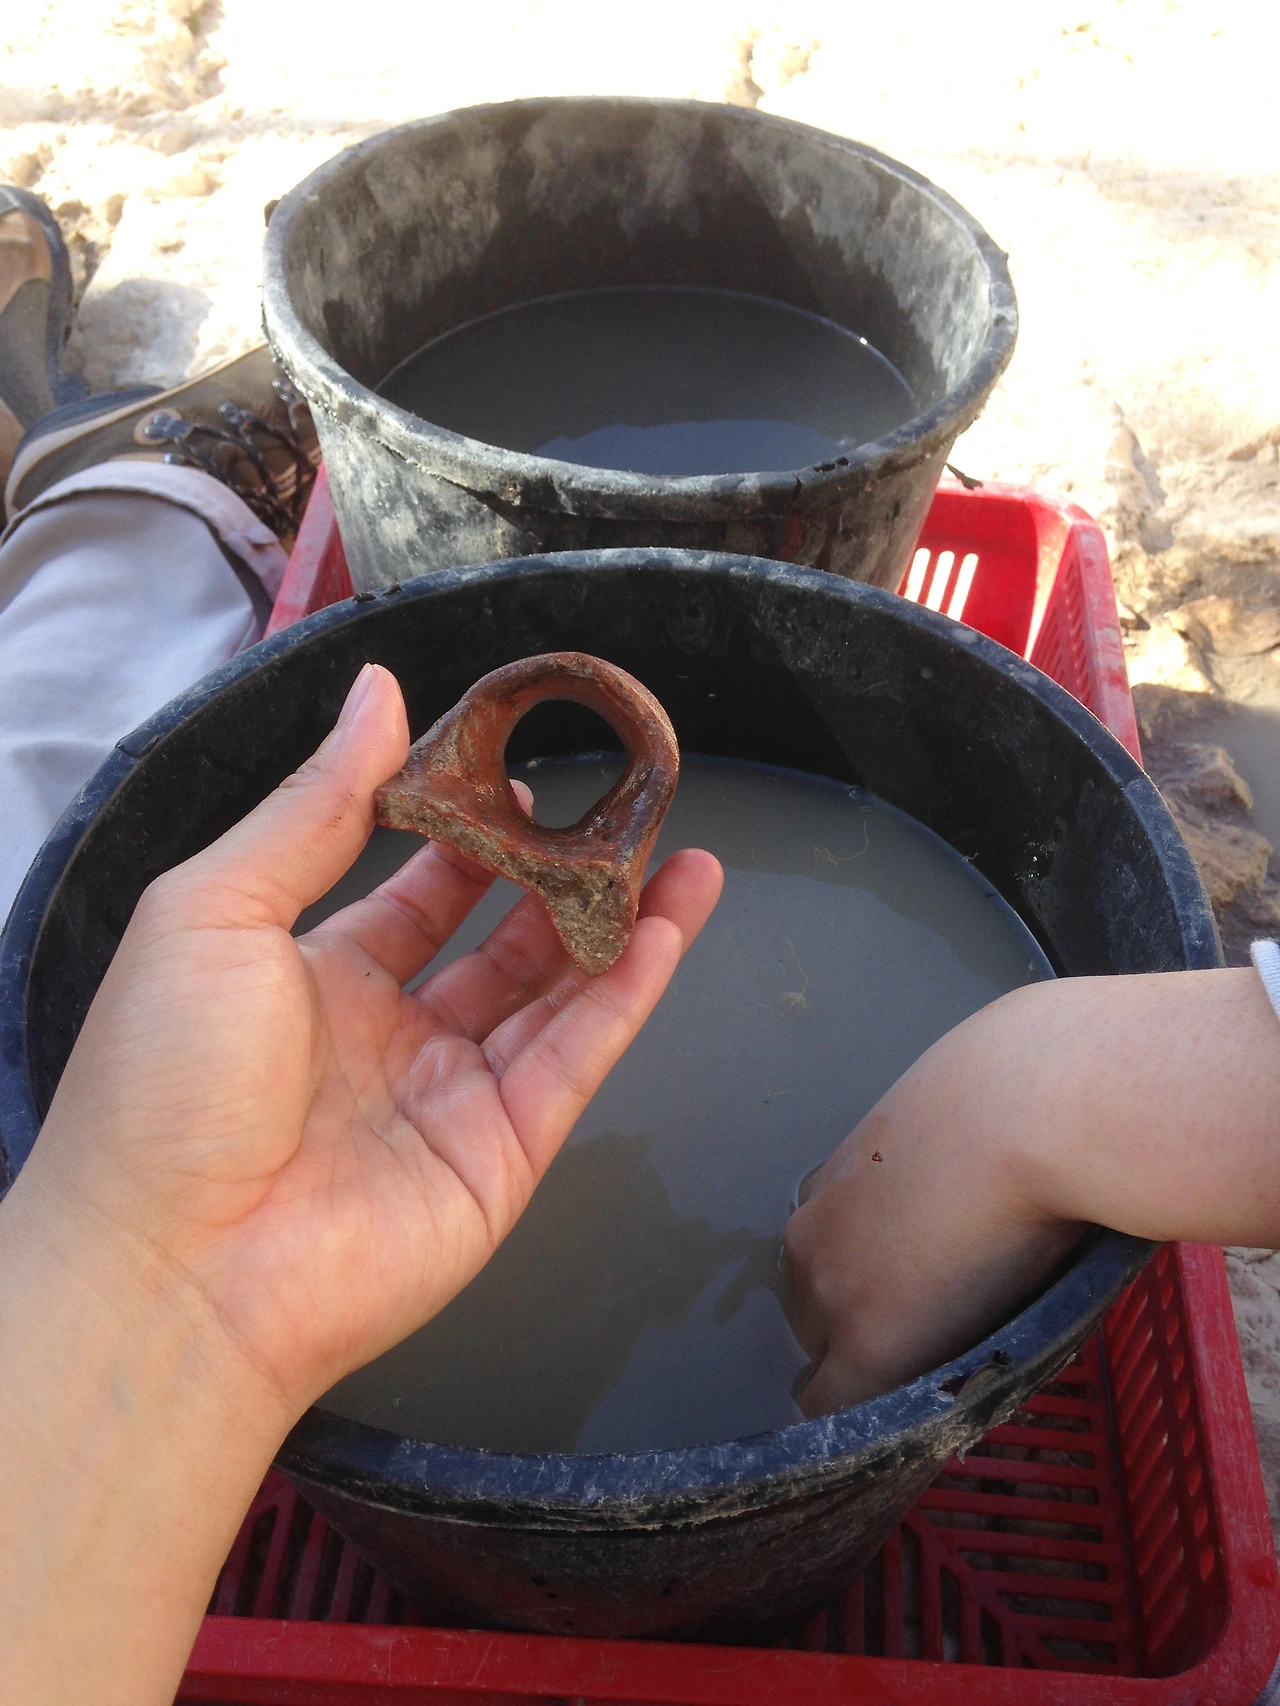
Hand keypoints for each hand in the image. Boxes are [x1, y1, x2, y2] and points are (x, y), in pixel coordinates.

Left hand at [19, 661, 722, 1416]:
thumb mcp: (218, 910)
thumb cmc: (165, 1082)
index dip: (474, 828)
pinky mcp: (502, 1154)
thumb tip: (379, 693)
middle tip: (625, 810)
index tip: (529, 769)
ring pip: (556, 993)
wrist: (174, 1274)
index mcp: (312, 975)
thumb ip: (315, 805)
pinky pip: (576, 1057)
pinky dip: (628, 992)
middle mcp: (388, 1034)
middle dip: (563, 875)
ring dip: (620, 925)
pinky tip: (670, 925)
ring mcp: (450, 1097)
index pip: (416, 886)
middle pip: (500, 937)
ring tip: (684, 855)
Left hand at [783, 967, 1279, 1417]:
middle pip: (812, 1310)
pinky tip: (895, 1443)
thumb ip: (953, 1157)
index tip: (915, 1300)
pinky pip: (836, 1412)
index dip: (869, 1285)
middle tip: (932, 1350)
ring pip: (825, 1358)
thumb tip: (993, 1170)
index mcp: (833, 1181)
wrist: (1032, 1111)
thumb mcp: (963, 1118)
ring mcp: (829, 1293)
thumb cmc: (1022, 1095)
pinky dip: (864, 1431)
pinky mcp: (865, 1346)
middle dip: (859, 1332)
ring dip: (868, 1375)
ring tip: (928, 1389)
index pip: (828, 1257)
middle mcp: (811, 1235)